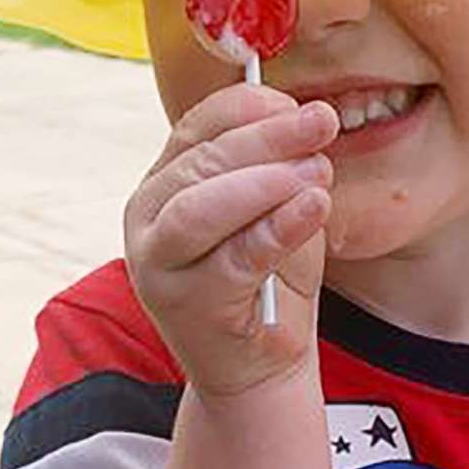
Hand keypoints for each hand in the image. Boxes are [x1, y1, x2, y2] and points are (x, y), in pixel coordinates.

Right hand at [125, 84, 339, 399]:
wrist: (261, 364)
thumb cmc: (268, 277)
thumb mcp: (273, 207)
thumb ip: (280, 165)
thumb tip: (306, 119)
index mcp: (165, 181)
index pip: (197, 125)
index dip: (249, 107)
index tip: (298, 104)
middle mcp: (148, 217)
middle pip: (201, 161)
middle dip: (267, 137)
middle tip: (320, 125)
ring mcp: (159, 264)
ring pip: (200, 206)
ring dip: (265, 182)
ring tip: (317, 172)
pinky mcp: (187, 304)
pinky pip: (234, 258)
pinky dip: (277, 228)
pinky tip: (312, 206)